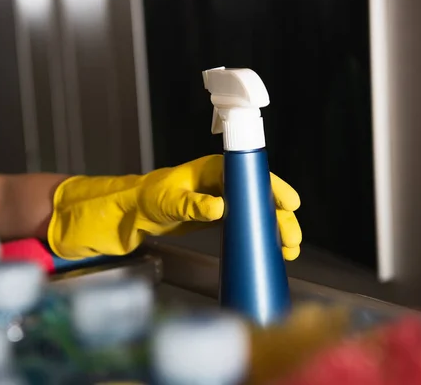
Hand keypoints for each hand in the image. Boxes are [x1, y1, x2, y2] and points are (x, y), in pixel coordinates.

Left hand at [48, 155, 301, 259]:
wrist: (129, 215)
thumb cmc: (146, 199)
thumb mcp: (167, 201)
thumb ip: (192, 204)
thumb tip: (219, 208)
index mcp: (212, 170)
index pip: (249, 174)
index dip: (272, 187)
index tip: (290, 203)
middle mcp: (221, 183)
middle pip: (258, 197)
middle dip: (278, 217)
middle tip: (291, 239)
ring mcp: (220, 201)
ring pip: (255, 213)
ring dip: (272, 230)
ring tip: (287, 251)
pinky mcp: (216, 219)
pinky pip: (244, 225)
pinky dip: (257, 237)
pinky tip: (269, 250)